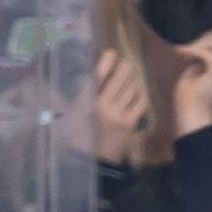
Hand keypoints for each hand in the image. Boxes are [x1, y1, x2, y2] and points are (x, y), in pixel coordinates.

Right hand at [81, 45, 151, 161]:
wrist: (94, 158)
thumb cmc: (80, 134)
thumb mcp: (71, 114)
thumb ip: (71, 97)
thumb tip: (73, 79)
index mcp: (85, 101)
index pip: (96, 77)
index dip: (105, 63)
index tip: (111, 53)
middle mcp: (101, 105)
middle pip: (117, 80)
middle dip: (124, 69)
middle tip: (127, 63)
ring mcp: (117, 114)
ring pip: (130, 90)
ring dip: (133, 83)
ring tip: (131, 79)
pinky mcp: (129, 123)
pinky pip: (140, 104)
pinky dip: (141, 97)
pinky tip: (137, 96)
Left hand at [169, 29, 211, 139]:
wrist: (191, 111)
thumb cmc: (192, 92)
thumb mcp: (201, 67)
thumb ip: (207, 53)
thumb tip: (205, 37)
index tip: (197, 47)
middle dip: (207, 37)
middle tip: (190, 48)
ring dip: (197, 44)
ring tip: (183, 52)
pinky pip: (206, 52)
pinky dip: (191, 50)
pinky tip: (180, 53)